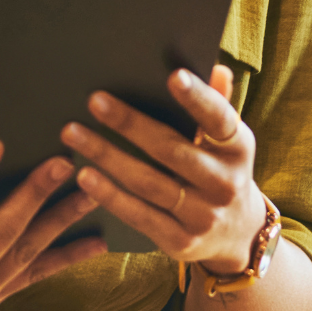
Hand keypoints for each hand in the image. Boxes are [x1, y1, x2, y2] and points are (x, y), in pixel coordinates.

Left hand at [59, 65, 265, 273]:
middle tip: (94, 100)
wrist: (238, 235)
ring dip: (107, 156)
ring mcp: (203, 216)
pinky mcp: (181, 242)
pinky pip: (140, 216)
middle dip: (130, 124)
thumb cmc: (220, 167)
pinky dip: (110, 195)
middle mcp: (225, 183)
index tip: (173, 75)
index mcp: (237, 147)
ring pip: (148, 182)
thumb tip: (216, 68)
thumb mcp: (227, 139)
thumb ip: (217, 104)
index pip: (219, 119)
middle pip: (172, 150)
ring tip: (73, 133)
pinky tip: (84, 175)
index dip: (198, 98)